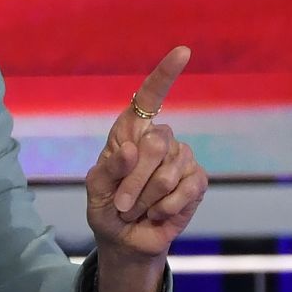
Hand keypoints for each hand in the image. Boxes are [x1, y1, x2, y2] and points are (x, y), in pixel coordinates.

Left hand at [85, 46, 208, 262]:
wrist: (125, 239)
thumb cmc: (106, 206)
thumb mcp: (95, 188)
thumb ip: (108, 169)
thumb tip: (131, 149)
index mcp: (130, 131)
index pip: (150, 96)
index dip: (166, 74)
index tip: (183, 52)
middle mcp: (159, 139)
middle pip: (155, 143)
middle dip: (133, 180)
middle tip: (121, 203)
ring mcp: (181, 159)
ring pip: (168, 171)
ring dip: (146, 199)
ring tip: (137, 209)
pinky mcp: (196, 181)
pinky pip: (185, 189)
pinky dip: (165, 207)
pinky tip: (157, 213)